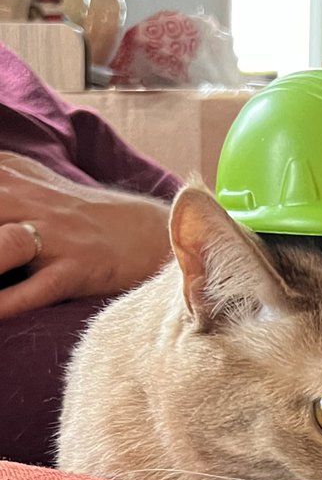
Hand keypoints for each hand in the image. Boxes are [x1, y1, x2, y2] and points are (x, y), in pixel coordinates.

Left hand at [0, 151, 172, 318]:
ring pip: (3, 246)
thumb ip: (0, 177)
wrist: (149, 234)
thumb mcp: (29, 178)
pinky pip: (36, 289)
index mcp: (12, 176)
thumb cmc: (81, 214)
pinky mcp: (78, 270)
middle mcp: (30, 202)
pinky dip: (8, 303)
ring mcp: (56, 238)